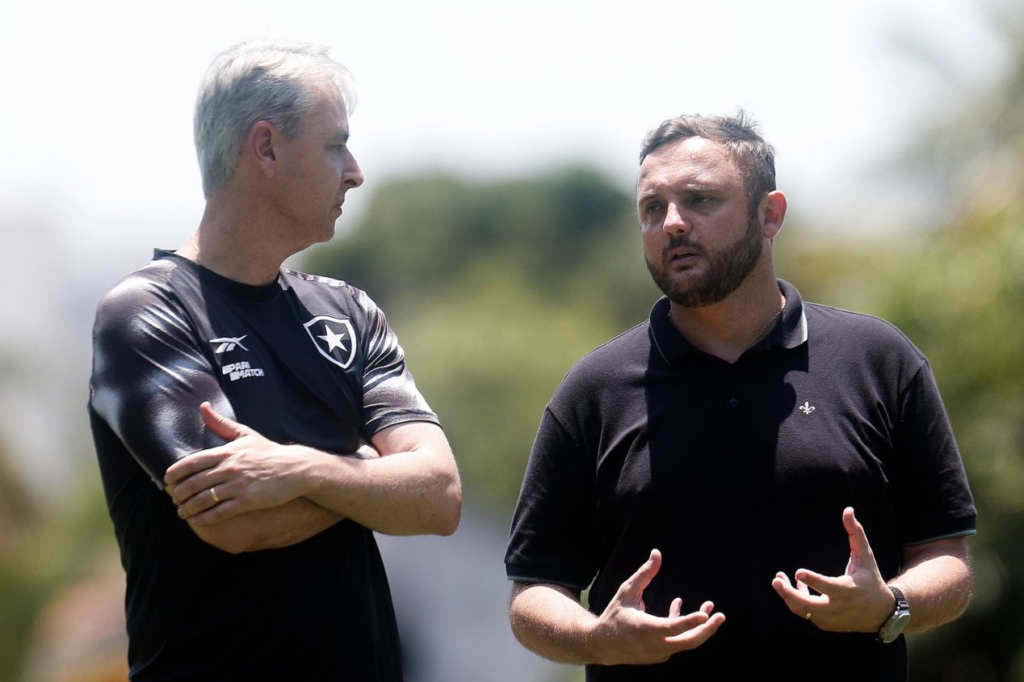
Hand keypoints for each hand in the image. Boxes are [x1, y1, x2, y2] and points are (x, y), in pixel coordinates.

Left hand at [163, 402, 311, 523]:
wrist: (295, 469)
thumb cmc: (269, 452)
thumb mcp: (245, 434)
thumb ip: (221, 423)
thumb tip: (203, 406)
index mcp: (227, 452)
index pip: (193, 462)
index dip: (176, 472)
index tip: (167, 480)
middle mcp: (230, 468)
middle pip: (195, 482)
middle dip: (179, 493)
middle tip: (173, 498)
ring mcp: (239, 485)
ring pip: (205, 499)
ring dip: (188, 507)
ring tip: (181, 512)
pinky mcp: (248, 501)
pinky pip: (220, 512)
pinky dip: (205, 518)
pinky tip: (198, 521)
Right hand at [589, 549, 724, 664]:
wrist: (602, 644)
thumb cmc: (615, 614)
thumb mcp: (626, 591)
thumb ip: (644, 574)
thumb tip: (657, 553)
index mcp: (645, 629)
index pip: (672, 628)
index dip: (689, 621)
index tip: (705, 614)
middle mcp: (654, 645)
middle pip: (688, 642)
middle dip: (708, 630)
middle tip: (721, 616)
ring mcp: (659, 653)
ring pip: (685, 642)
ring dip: (698, 626)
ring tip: (709, 607)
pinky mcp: (660, 656)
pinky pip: (677, 642)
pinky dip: (683, 627)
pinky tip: (679, 606)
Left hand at [771, 507, 893, 631]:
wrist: (881, 613)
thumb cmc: (871, 579)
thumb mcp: (866, 556)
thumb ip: (856, 533)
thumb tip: (847, 510)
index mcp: (848, 590)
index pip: (827, 587)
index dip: (813, 581)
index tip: (798, 572)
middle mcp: (838, 607)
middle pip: (808, 606)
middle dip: (789, 594)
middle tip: (776, 581)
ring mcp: (831, 618)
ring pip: (803, 610)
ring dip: (788, 596)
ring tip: (778, 579)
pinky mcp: (826, 624)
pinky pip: (806, 613)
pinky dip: (797, 600)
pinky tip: (795, 585)